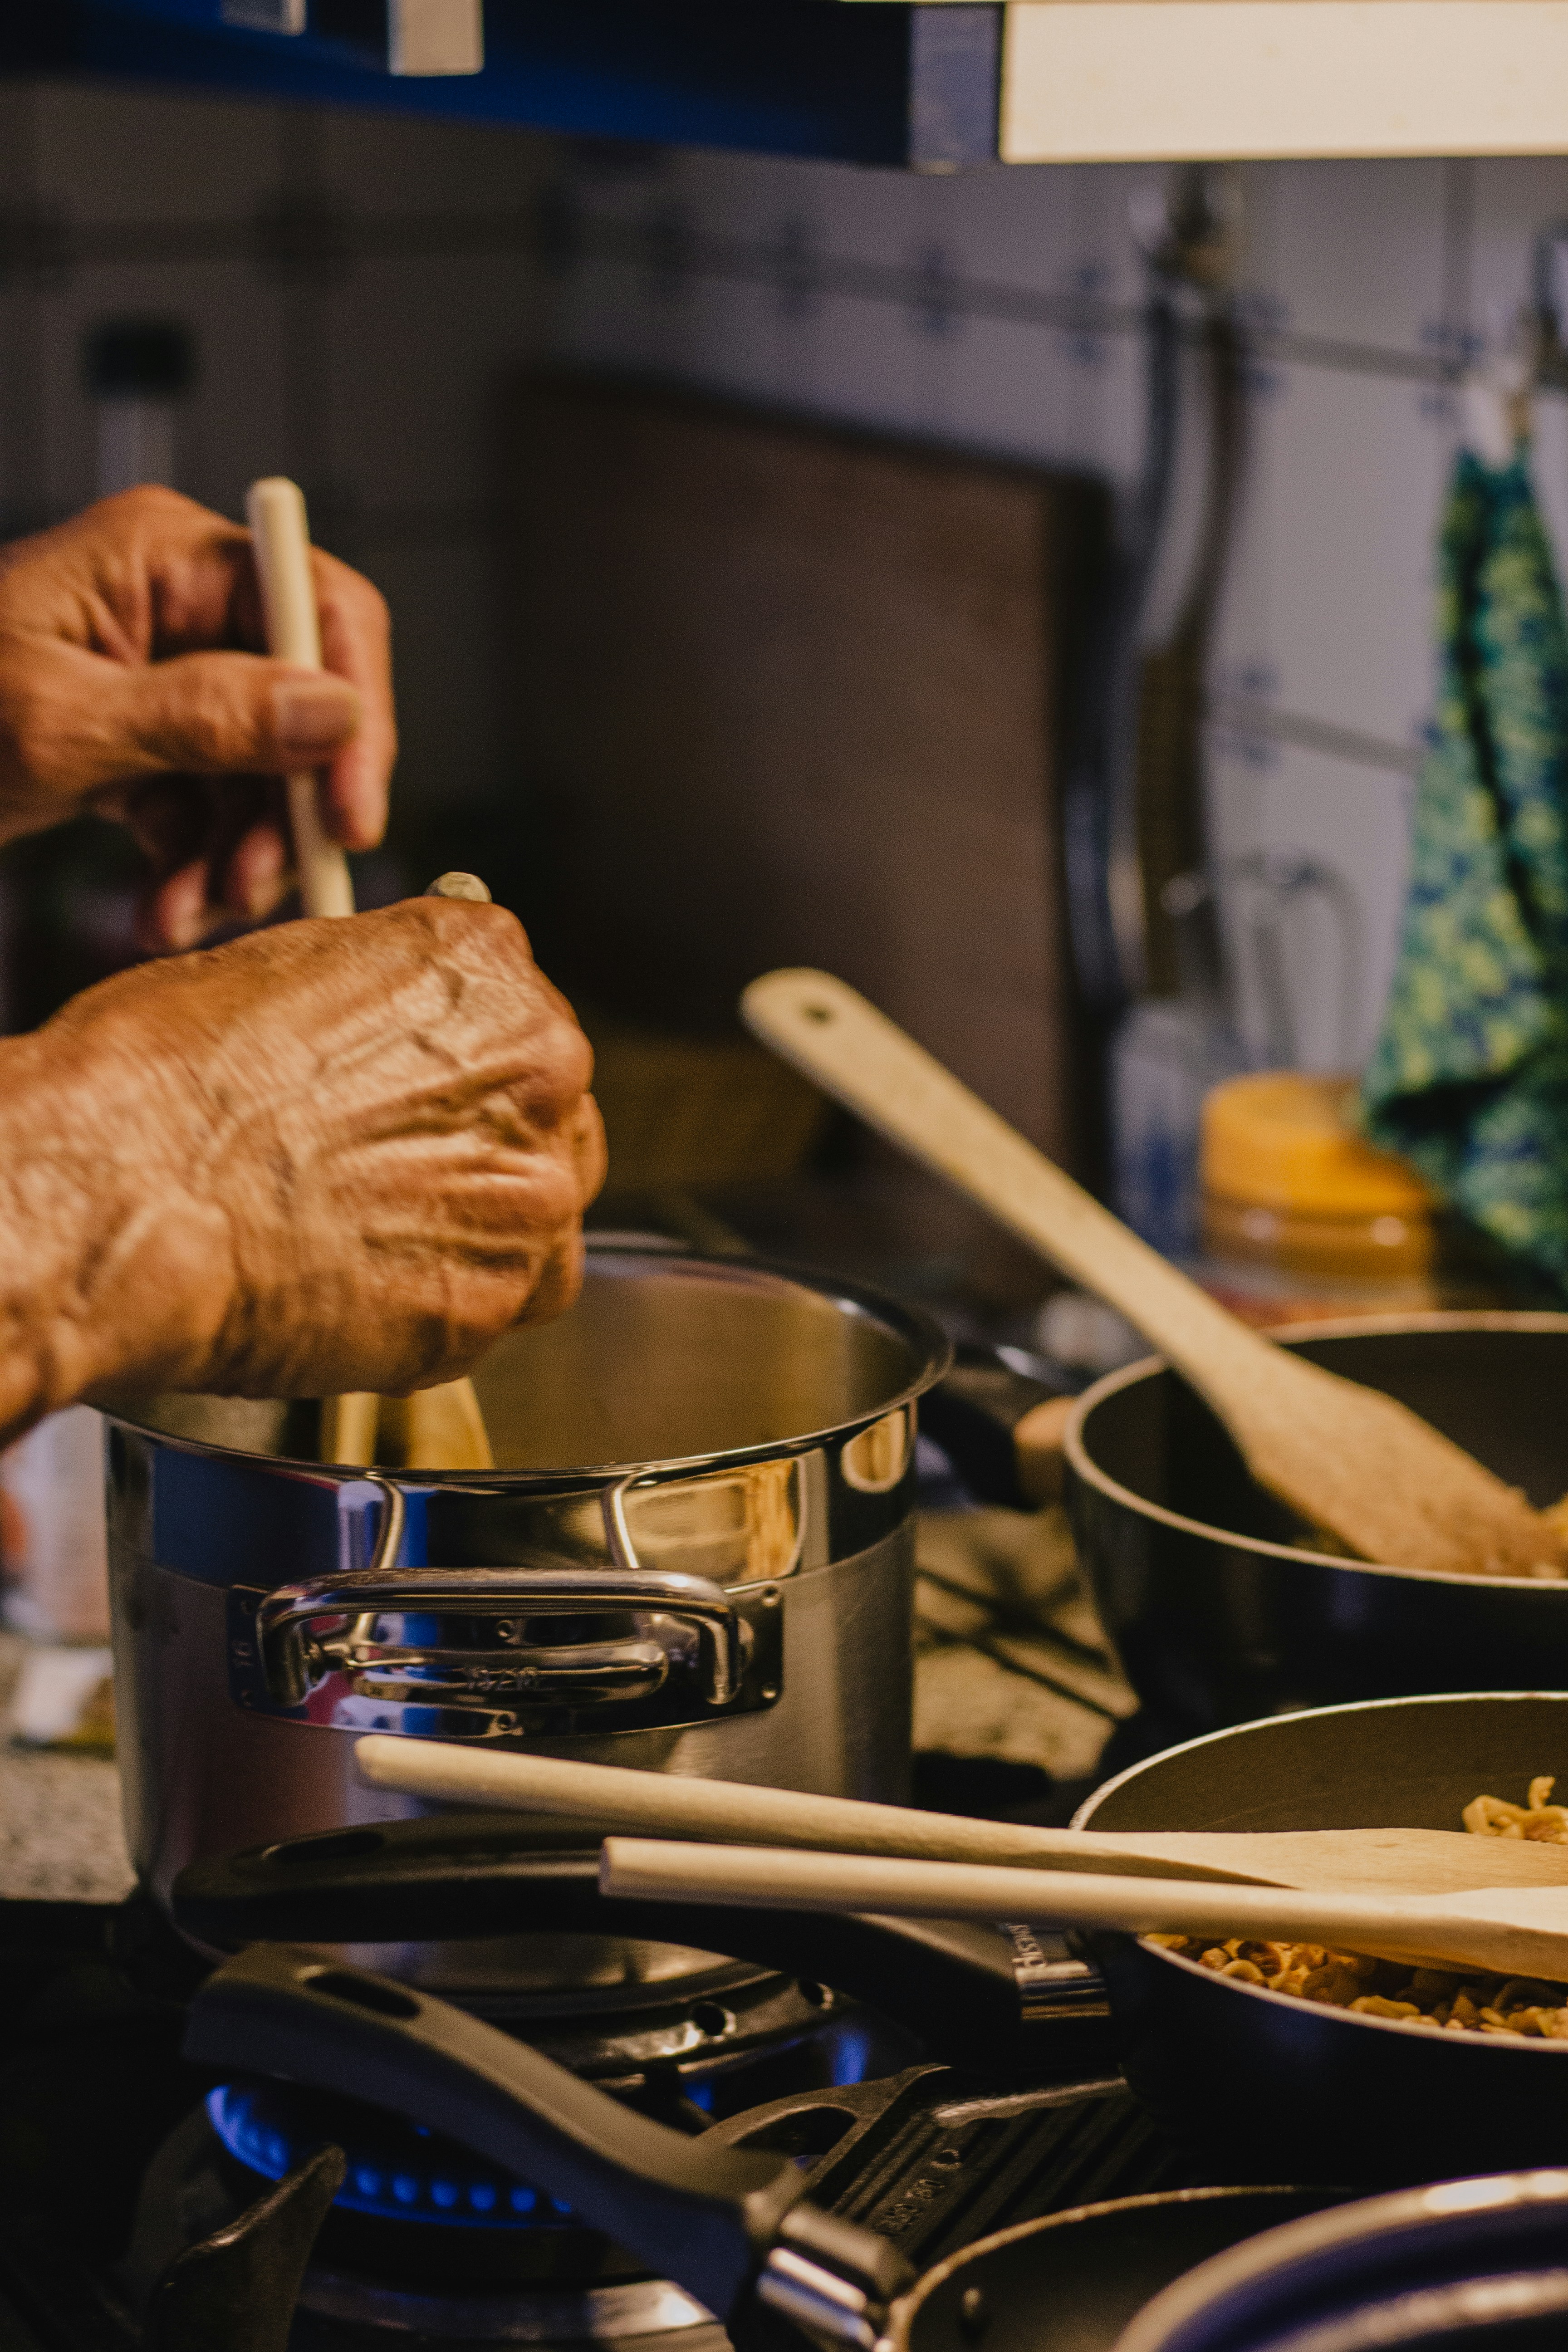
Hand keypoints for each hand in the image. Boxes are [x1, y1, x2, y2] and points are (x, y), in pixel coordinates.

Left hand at [0, 485, 394, 949]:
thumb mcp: (62, 722)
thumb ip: (205, 717)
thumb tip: (336, 712)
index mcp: (165, 558)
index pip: (319, 607)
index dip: (357, 711)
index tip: (352, 815)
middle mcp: (179, 605)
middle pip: (303, 702)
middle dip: (288, 809)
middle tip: (264, 889)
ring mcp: (163, 674)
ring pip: (263, 771)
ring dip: (240, 857)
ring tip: (191, 916)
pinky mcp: (144, 740)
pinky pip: (210, 806)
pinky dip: (197, 866)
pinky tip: (165, 912)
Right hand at [0, 898, 605, 1426]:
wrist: (127, 1201)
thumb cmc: (165, 1084)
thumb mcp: (279, 975)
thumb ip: (375, 996)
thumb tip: (385, 1024)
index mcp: (485, 968)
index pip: (516, 1010)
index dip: (457, 1061)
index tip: (418, 1090)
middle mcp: (538, 1074)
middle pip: (547, 1115)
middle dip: (481, 1144)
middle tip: (391, 1173)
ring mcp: (527, 1196)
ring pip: (537, 1215)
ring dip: (475, 1227)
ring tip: (372, 1238)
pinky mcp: (494, 1302)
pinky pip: (500, 1303)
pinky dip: (447, 1302)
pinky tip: (366, 1289)